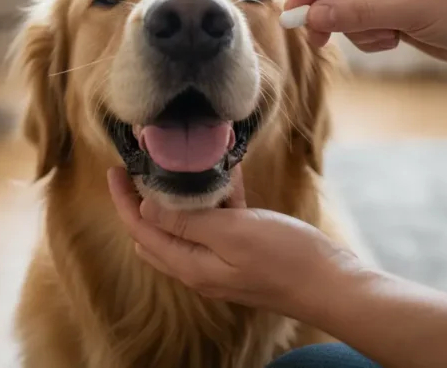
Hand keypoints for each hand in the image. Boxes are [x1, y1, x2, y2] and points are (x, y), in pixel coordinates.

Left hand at [106, 165, 361, 320]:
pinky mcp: (242, 253)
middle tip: (140, 168)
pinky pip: (218, 222)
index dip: (124, 201)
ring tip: (186, 164)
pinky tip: (227, 175)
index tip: (115, 171)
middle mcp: (200, 266)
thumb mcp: (232, 233)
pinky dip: (216, 199)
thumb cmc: (285, 259)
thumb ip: (186, 222)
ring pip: (187, 225)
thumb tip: (145, 210)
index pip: (141, 231)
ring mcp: (221, 261)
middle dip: (144, 200)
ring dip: (183, 196)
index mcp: (191, 264)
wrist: (331, 283)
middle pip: (157, 231)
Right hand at [284, 0, 446, 64]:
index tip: (294, 13)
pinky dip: (368, 35)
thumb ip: (355, 12)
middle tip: (318, 39)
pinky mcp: (391, 5)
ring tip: (387, 36)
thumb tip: (311, 17)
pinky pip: (358, 21)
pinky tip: (396, 39)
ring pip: (343, 5)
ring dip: (356, 27)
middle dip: (329, 10)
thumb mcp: (408, 9)